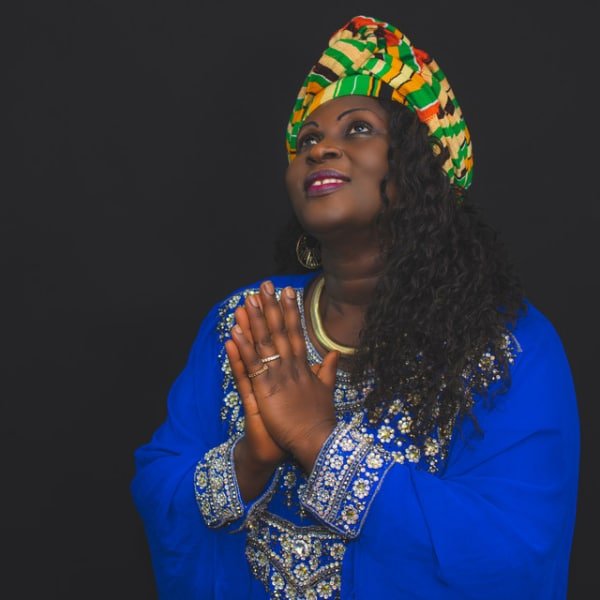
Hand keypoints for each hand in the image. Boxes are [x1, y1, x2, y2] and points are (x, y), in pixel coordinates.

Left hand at [229, 280, 339, 471]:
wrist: (315, 439)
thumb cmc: (319, 418)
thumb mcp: (326, 390)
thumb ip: (328, 370)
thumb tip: (335, 353)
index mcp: (304, 365)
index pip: (295, 332)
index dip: (290, 311)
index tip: (287, 291)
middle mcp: (291, 365)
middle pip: (279, 331)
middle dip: (271, 307)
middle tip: (264, 285)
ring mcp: (278, 376)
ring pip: (264, 343)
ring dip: (255, 320)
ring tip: (247, 300)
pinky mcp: (265, 390)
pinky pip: (252, 365)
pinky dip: (243, 348)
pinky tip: (234, 333)